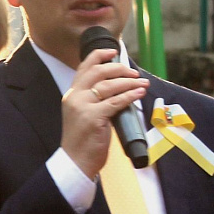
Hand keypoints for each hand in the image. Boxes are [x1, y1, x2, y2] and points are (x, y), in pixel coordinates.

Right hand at [59, 48, 147, 178]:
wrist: (75, 161)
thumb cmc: (83, 140)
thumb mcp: (83, 114)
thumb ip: (94, 100)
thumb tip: (118, 88)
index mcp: (71, 94)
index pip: (84, 67)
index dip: (100, 55)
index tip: (113, 51)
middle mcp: (75, 97)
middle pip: (99, 72)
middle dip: (119, 69)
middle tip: (134, 72)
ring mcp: (83, 107)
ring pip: (109, 85)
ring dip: (129, 82)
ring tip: (142, 83)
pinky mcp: (93, 118)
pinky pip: (116, 102)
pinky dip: (130, 95)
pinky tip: (139, 92)